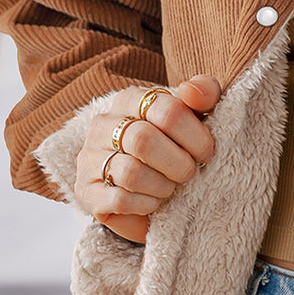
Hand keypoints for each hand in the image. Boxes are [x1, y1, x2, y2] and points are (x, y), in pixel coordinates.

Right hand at [75, 76, 220, 243]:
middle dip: (179, 164)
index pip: (167, 110)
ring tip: (169, 187)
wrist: (153, 193)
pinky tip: (153, 201)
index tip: (206, 153)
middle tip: (189, 174)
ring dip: (162, 186)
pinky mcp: (87, 193)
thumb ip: (205, 94)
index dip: (196, 136)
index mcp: (129, 100)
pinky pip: (121, 200)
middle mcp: (103, 125)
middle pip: (144, 140)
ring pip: (131, 173)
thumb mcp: (198, 117)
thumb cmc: (177, 148)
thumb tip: (191, 89)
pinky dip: (146, 204)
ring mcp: (89, 159)